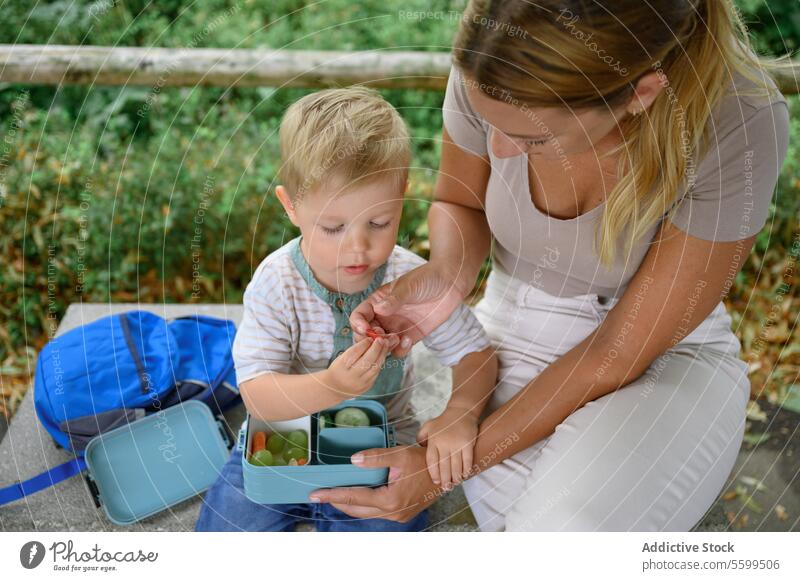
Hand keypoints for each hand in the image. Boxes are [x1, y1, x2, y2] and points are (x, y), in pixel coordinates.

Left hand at [308, 446, 441, 521]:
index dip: (332, 495)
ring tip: (334, 495)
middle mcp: (392, 513)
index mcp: (390, 500)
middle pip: (356, 510)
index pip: (354, 497)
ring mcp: (397, 516)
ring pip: (366, 513)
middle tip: (319, 495)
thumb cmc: (424, 462)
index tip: (315, 495)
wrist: (447, 472)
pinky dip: (363, 505)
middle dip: (336, 502)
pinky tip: (357, 496)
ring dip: (350, 504)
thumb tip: (354, 460)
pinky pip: (376, 512)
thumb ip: (376, 457)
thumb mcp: (400, 454)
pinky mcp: (401, 514)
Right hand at [324, 336, 395, 397]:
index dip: (364, 344)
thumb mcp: (342, 358)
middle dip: (376, 348)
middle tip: (381, 339)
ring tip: (385, 345)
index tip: (370, 337)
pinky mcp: (367, 387)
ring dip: (382, 355)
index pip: (355, 353)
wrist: (336, 388)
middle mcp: (350, 376)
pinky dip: (380, 362)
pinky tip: (382, 354)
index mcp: (341, 366)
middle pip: (366, 361)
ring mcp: (359, 383)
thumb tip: (371, 339)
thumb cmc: (340, 368)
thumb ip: (355, 350)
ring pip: (374, 368)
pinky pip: (376, 373)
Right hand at [350, 261, 469, 358]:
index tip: (366, 330)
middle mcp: (384, 316)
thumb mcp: (409, 286)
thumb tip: (378, 309)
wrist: (450, 284)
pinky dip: (400, 350)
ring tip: (396, 339)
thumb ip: (394, 299)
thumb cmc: (427, 278)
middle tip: (382, 339)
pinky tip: (408, 340)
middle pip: (366, 335)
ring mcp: (396, 328)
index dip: (358, 324)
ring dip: (384, 348)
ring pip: (380, 346)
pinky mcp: (410, 337)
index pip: (359, 316)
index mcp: (378, 302)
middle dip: (370, 341)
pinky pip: (398, 351)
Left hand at [417, 408, 478, 488]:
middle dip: (445, 480)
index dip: (434, 473)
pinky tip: (465, 475)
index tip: (436, 482)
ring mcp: (457, 444)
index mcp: (433, 441)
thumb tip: (417, 451)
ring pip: (456, 466)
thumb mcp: (428, 427)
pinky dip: (466, 470)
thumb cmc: (443, 422)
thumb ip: (421, 438)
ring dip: (456, 477)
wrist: (461, 412)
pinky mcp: (468, 443)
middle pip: (444, 466)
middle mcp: (444, 443)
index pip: (432, 461)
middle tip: (446, 488)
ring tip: (455, 483)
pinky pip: (467, 460)